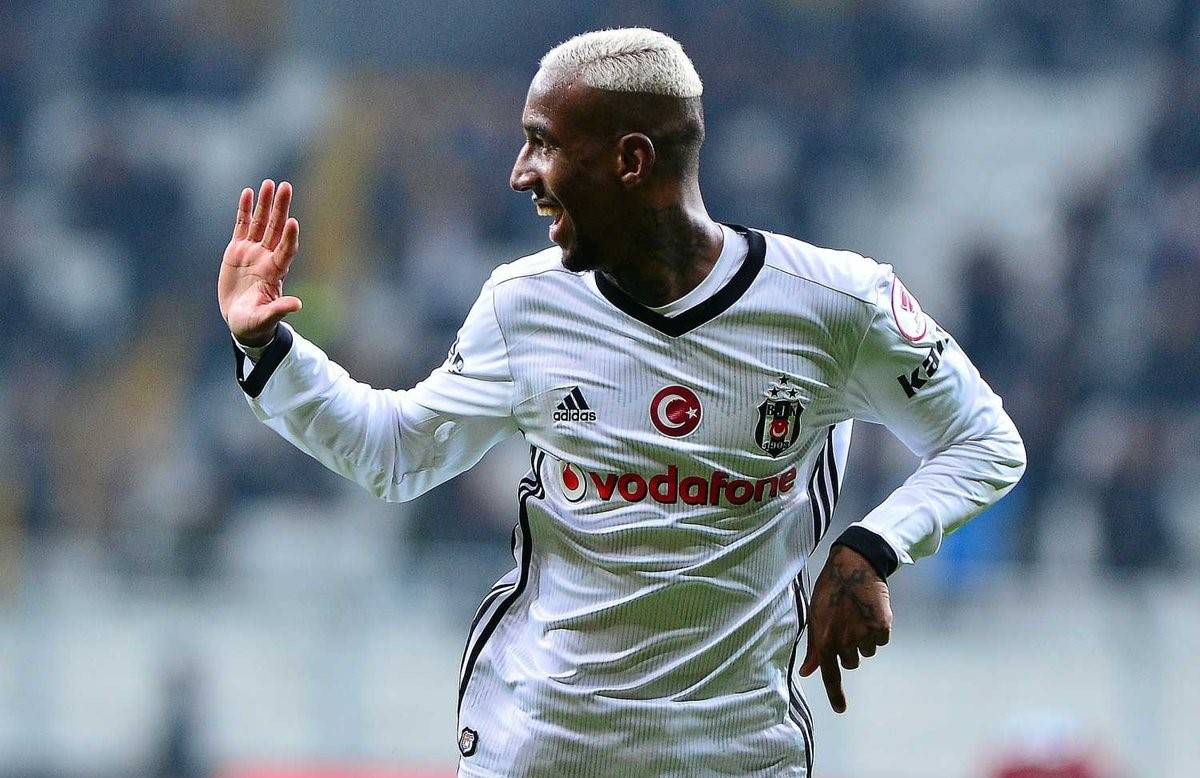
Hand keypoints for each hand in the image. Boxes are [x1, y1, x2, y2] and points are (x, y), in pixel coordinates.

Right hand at [219, 179, 302, 345]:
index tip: (293, 222)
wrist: (241, 321)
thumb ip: (279, 309)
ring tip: (269, 184)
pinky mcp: (237, 250)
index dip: (289, 237)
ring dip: (265, 204)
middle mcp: (267, 258)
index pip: (285, 250)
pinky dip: (245, 210)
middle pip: (276, 228)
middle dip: (280, 208)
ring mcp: (253, 252)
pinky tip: (248, 193)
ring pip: (261, 223)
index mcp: (275, 273)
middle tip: (285, 187)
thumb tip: (298, 305)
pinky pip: (242, 226)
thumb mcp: (264, 319)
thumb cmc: (255, 323)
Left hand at [798, 544, 891, 712]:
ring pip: (867, 652)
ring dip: (864, 639)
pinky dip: (878, 631)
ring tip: (857, 614)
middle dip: (849, 650)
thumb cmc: (830, 591)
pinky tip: (870, 612)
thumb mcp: (815, 616)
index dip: (835, 694)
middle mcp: (844, 641)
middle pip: (851, 663)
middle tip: (846, 624)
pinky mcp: (882, 627)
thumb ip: (813, 647)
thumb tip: (807, 671)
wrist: (855, 566)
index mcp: (824, 639)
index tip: (840, 710)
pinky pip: (881, 641)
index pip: (830, 674)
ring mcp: (864, 635)